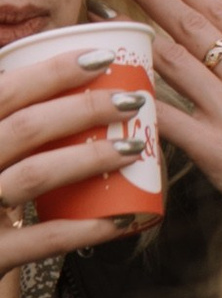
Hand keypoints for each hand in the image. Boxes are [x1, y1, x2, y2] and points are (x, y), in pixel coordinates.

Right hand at [0, 37, 155, 264]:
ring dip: (90, 158)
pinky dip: (87, 228)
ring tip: (134, 148)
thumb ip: (11, 119)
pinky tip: (122, 219)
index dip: (51, 72)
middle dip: (84, 109)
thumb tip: (58, 76)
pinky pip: (44, 239)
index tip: (101, 59)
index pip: (4, 92)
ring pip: (35, 175)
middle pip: (25, 128)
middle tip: (132, 102)